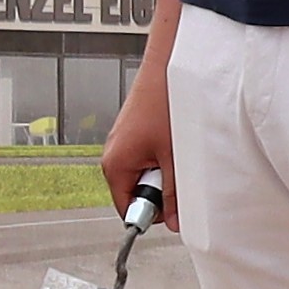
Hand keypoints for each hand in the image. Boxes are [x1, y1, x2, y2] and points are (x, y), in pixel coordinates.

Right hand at [100, 62, 174, 224]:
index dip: (151, 214)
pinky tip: (171, 141)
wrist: (165, 69)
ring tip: (174, 151)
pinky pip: (144, 158)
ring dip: (161, 171)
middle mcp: (113, 156)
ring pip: (142, 174)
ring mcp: (121, 144)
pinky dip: (160, 156)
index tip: (171, 210)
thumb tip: (174, 219)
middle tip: (175, 171)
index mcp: (115, 166)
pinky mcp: (131, 134)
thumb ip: (173, 193)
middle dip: (158, 190)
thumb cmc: (164, 105)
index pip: (127, 209)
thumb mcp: (173, 158)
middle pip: (135, 192)